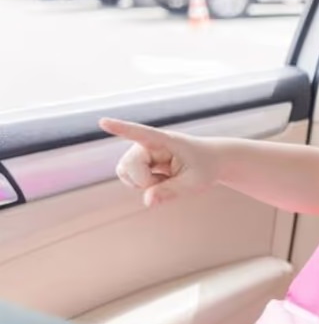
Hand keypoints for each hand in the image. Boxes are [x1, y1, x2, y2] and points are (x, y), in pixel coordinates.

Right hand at [99, 118, 218, 206]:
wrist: (211, 161)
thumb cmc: (206, 166)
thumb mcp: (195, 182)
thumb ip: (171, 191)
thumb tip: (147, 202)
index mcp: (166, 140)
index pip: (141, 134)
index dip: (121, 129)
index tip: (103, 122)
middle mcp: (148, 143)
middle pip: (129, 166)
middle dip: (144, 181)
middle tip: (169, 180)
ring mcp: (140, 152)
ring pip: (125, 174)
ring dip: (144, 183)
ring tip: (167, 177)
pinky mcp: (138, 162)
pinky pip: (130, 180)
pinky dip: (144, 185)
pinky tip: (161, 178)